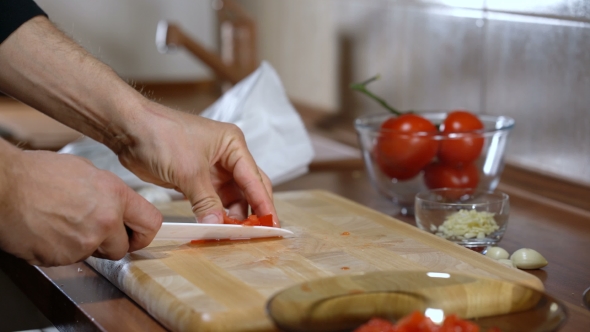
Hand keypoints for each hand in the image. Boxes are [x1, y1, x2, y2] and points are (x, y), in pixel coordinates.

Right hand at [0, 144, 161, 265]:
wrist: (4, 187)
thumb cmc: (38, 174)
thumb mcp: (86, 171)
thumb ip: (109, 193)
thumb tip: (118, 205)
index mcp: (115, 196)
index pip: (151, 223)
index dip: (143, 233)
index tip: (135, 236)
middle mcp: (105, 221)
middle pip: (122, 248)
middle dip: (110, 244)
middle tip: (91, 230)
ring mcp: (84, 242)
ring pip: (94, 254)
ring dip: (83, 245)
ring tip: (63, 222)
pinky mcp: (62, 258)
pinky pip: (70, 259)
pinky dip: (62, 250)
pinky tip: (49, 230)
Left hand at [117, 101, 277, 225]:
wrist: (129, 129)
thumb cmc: (162, 136)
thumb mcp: (189, 171)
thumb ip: (206, 201)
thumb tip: (218, 226)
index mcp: (233, 145)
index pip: (255, 178)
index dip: (263, 203)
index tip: (271, 224)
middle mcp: (227, 155)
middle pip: (248, 188)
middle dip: (252, 210)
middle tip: (257, 234)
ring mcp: (212, 167)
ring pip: (230, 196)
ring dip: (231, 215)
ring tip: (232, 235)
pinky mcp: (196, 178)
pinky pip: (212, 199)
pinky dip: (214, 213)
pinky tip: (215, 228)